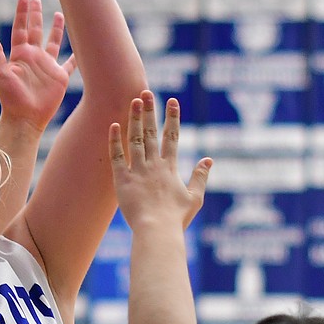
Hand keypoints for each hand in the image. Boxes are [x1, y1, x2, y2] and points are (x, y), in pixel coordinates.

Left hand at [0, 0, 75, 131]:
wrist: (25, 117)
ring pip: (53, 42)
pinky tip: (80, 50)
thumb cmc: (11, 98)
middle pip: (36, 30)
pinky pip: (70, 64)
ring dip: (56, 29)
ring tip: (59, 14)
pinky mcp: (59, 77)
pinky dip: (76, 57)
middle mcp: (34, 57)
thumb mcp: (1, 74)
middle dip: (36, 15)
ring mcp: (47, 66)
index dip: (22, 13)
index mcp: (20, 54)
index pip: (21, 28)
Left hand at [110, 93, 210, 231]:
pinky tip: (114, 125)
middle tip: (146, 92)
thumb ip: (200, 176)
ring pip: (135, 140)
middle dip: (150, 111)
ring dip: (134, 120)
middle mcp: (154, 165)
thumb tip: (209, 159)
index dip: (172, 118)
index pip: (172, 136)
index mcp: (170, 168)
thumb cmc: (176, 218)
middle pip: (152, 132)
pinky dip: (115, 141)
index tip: (172, 101)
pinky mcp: (122, 181)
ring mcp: (138, 171)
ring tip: (133, 101)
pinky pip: (117, 157)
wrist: (157, 231)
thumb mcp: (195, 198)